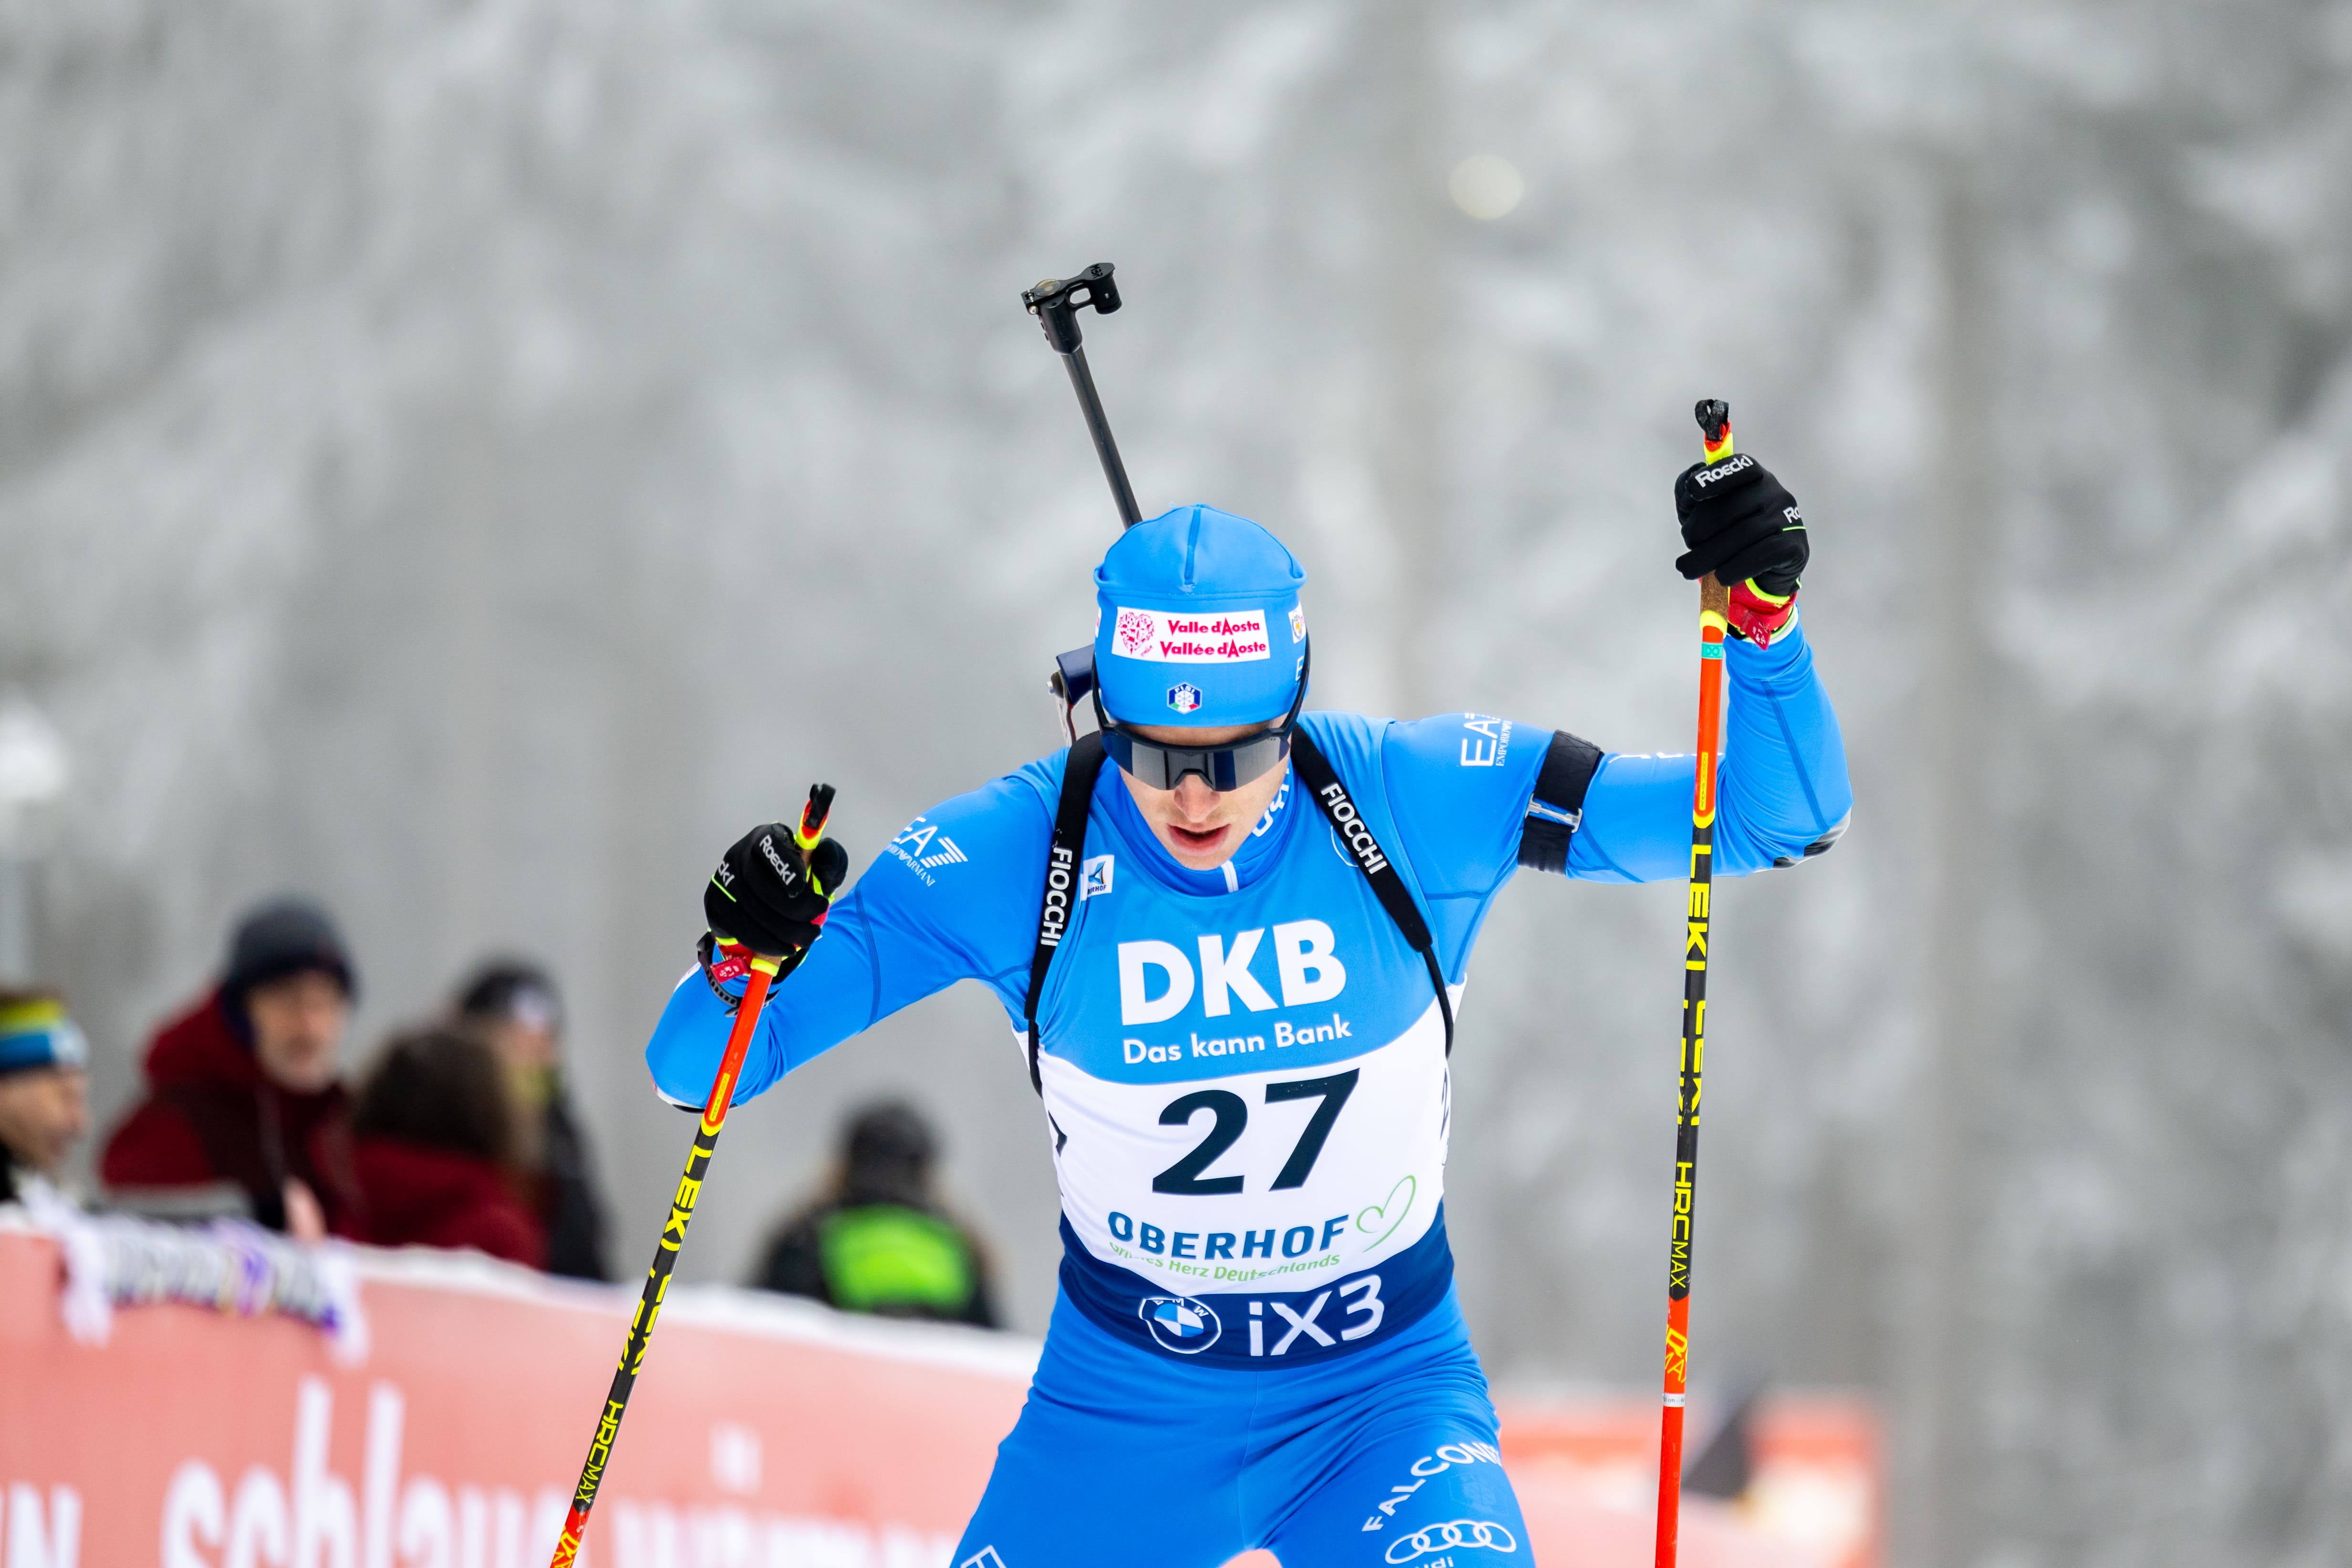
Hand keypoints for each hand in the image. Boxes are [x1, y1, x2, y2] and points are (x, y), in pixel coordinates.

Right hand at [703, 822, 848, 960]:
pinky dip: (765, 943)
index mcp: (766, 838)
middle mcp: (739, 855)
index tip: (801, 890)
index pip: (771, 848)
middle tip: (815, 927)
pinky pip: (739, 928)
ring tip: (806, 939)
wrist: (766, 900)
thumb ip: (828, 861)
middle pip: (760, 885)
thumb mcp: (817, 867)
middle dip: (793, 912)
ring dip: (783, 932)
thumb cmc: (796, 879)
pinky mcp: (715, 904)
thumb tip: (827, 856)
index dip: (785, 868)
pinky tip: (785, 947)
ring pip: (750, 910)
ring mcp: (722, 879)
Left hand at [1673, 452, 1807, 642]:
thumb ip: (1689, 496)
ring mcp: (1788, 518)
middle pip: (1732, 507)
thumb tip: (1688, 491)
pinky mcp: (1794, 545)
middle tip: (1682, 555)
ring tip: (1688, 570)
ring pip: (1745, 533)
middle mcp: (1775, 492)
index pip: (1739, 467)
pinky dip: (1737, 567)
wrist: (1763, 572)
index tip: (1692, 491)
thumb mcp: (1703, 512)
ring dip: (1709, 556)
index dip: (1715, 477)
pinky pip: (1762, 555)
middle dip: (1699, 532)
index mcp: (1753, 477)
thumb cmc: (1727, 535)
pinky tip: (1721, 577)